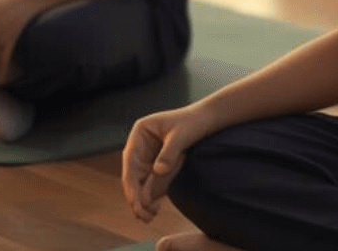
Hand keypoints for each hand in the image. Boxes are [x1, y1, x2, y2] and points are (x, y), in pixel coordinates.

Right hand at [123, 105, 211, 222]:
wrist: (207, 120)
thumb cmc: (194, 121)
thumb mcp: (182, 135)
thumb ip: (169, 153)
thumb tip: (157, 171)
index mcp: (140, 132)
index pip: (130, 160)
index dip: (132, 182)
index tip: (136, 200)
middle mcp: (140, 146)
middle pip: (133, 174)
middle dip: (136, 196)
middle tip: (142, 215)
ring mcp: (148, 156)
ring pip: (140, 182)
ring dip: (142, 200)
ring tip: (148, 217)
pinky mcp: (157, 165)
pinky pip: (151, 183)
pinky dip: (152, 196)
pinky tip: (155, 209)